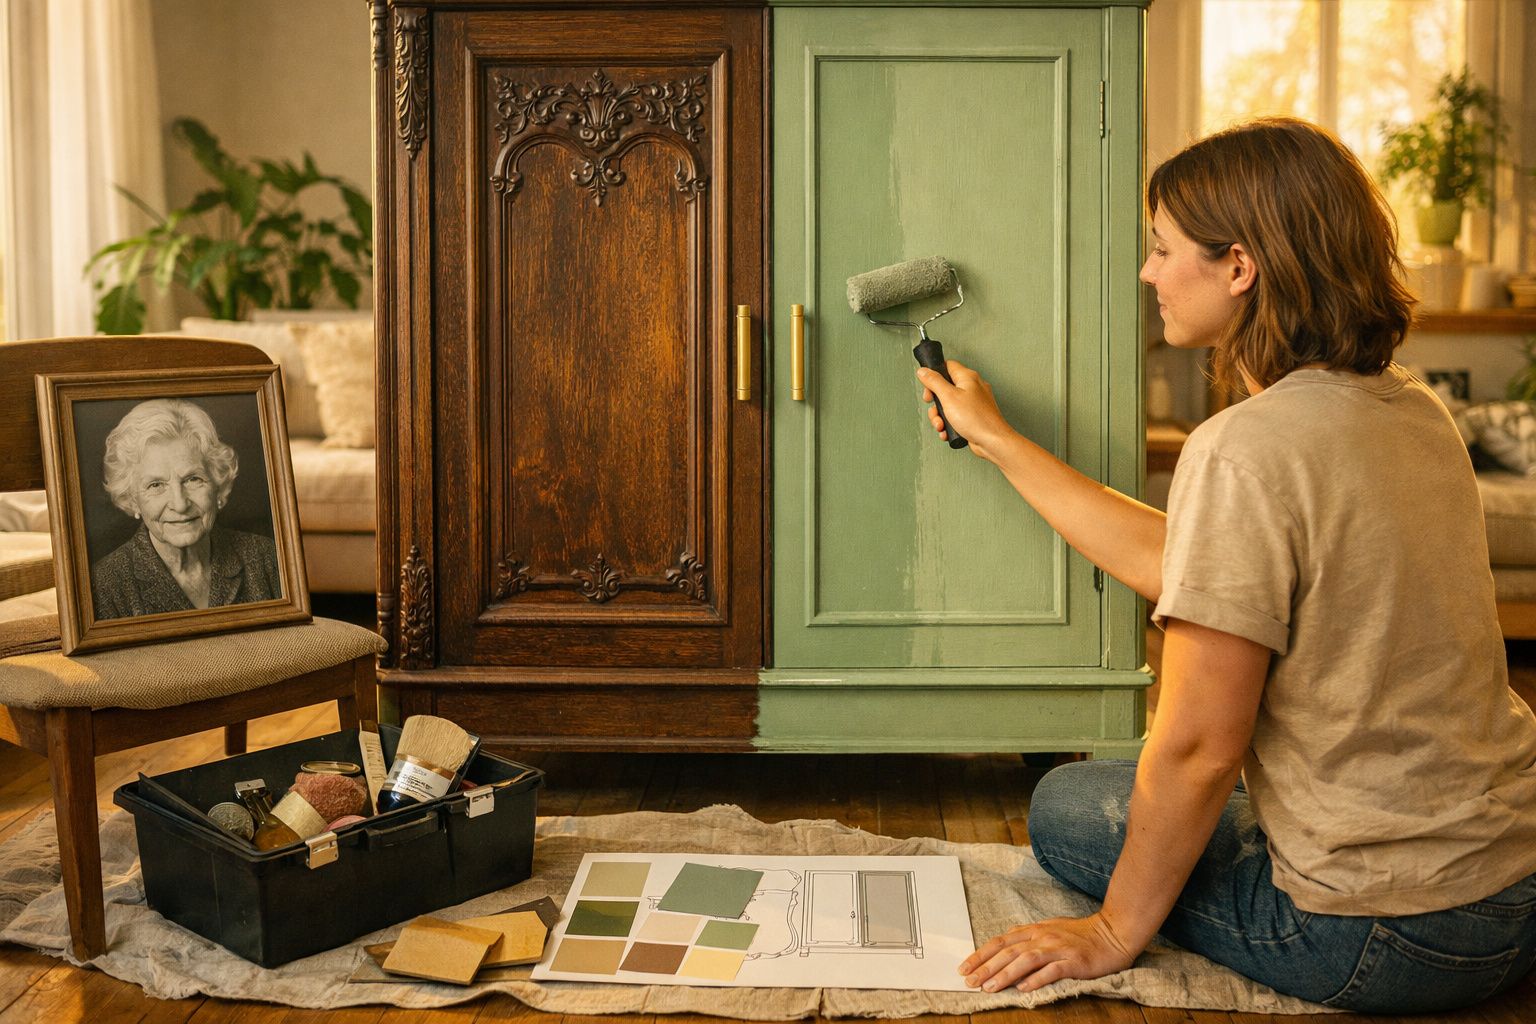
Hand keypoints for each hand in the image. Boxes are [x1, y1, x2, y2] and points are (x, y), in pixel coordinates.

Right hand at [916, 360, 1015, 459]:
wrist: (992, 441)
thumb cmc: (976, 419)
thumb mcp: (948, 397)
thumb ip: (934, 381)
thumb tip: (923, 371)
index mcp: (968, 377)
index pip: (946, 366)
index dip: (934, 375)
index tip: (928, 388)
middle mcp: (972, 388)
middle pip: (944, 388)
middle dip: (935, 402)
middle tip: (935, 408)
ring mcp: (973, 403)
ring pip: (948, 405)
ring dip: (940, 417)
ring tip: (941, 425)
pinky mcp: (972, 416)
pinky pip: (955, 416)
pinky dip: (949, 424)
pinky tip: (948, 431)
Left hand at [958, 912, 1136, 992]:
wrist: (1113, 932)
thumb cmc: (1081, 934)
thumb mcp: (1050, 929)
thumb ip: (1029, 937)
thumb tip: (1007, 945)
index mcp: (1035, 930)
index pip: (1001, 941)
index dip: (981, 954)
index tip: (964, 967)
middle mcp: (1043, 937)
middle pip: (1008, 951)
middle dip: (986, 967)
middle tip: (969, 981)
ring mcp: (1058, 948)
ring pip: (1025, 960)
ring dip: (1005, 974)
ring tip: (989, 987)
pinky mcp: (1074, 961)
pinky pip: (1052, 970)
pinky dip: (1036, 979)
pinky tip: (1023, 989)